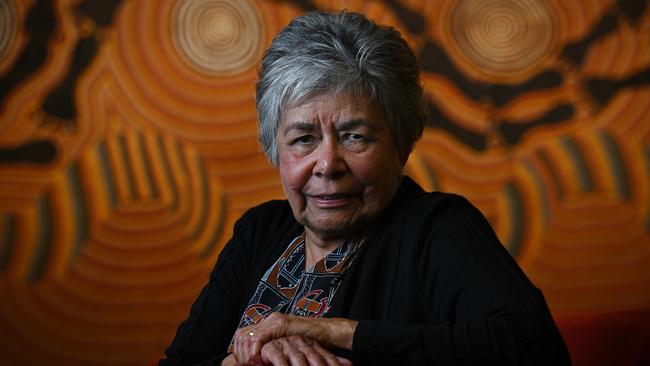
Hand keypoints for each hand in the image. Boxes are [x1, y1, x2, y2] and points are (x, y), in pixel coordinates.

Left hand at [232, 313, 356, 364]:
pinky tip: (259, 360)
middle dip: (240, 353)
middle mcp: (269, 320)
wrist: (329, 333)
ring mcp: (274, 321)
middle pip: (241, 335)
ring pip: (247, 336)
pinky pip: (258, 338)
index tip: (244, 364)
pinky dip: (255, 351)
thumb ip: (272, 350)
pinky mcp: (281, 324)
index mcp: (268, 325)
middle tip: (247, 365)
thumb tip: (256, 363)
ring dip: (246, 354)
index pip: (242, 336)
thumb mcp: (287, 348)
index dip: (239, 352)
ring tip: (254, 365)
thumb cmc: (312, 344)